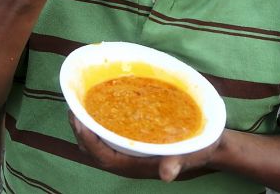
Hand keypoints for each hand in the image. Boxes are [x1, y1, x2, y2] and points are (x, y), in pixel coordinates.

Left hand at [68, 112, 221, 180]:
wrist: (207, 145)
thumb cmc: (198, 149)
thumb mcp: (192, 153)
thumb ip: (178, 161)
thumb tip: (167, 174)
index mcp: (136, 166)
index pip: (104, 157)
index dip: (89, 141)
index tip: (79, 121)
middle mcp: (128, 161)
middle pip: (94, 151)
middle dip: (81, 132)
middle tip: (72, 108)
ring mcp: (128, 152)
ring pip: (98, 143)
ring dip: (86, 127)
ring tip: (78, 105)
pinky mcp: (131, 142)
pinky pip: (107, 135)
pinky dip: (98, 123)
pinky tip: (97, 106)